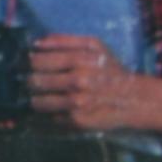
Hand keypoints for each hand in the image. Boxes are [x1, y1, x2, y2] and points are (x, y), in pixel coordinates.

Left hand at [28, 34, 157, 133]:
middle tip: (32, 80)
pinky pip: (50, 116)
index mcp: (79, 60)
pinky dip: (48, 112)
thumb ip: (64, 40)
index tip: (29, 64)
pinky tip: (55, 107)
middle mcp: (76, 82)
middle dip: (29, 81)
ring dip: (35, 98)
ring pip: (37, 102)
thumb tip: (37, 43)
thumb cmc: (111, 69)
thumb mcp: (94, 46)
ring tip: (39, 95)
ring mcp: (75, 103)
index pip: (37, 61)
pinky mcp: (76, 121)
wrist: (133, 98)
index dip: (29, 62)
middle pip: (34, 81)